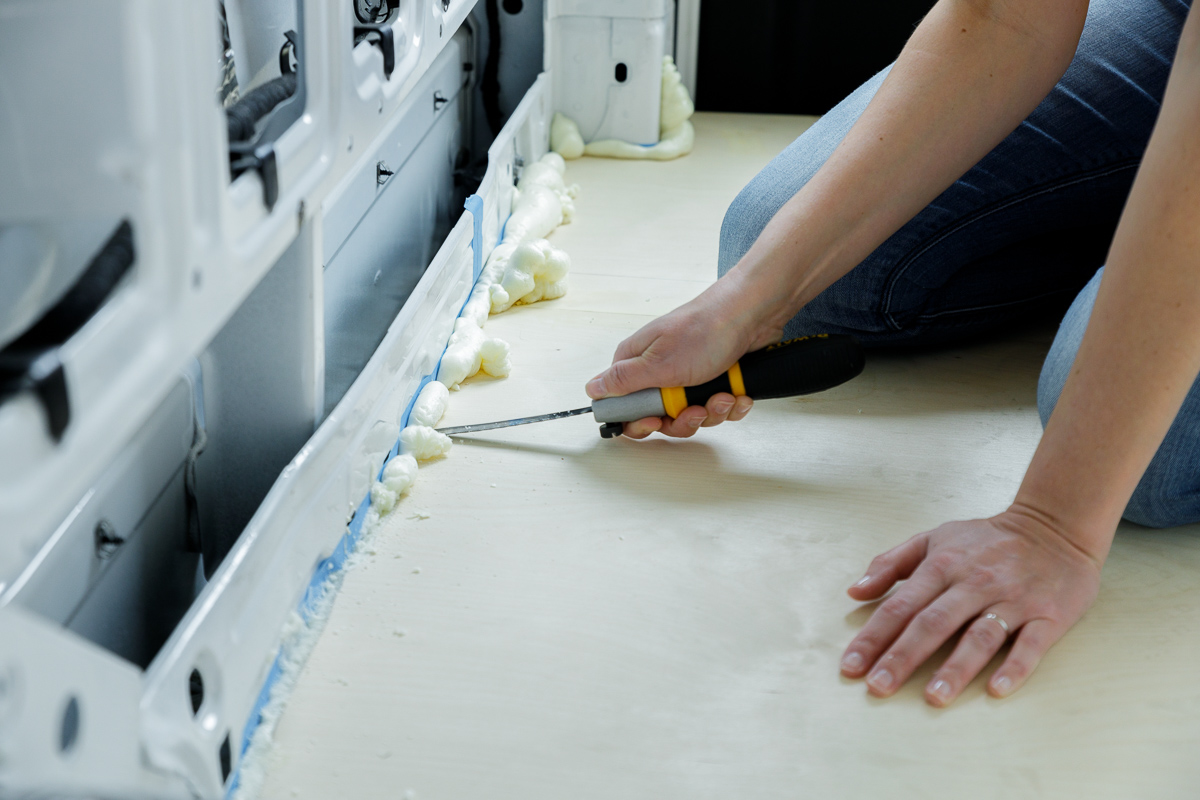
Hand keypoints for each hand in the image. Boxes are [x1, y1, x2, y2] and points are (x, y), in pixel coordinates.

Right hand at [585, 276, 782, 437]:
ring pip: (692, 416)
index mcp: (638, 364)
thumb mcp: (658, 363)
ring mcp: (688, 377)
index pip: (624, 407)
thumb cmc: (705, 330)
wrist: (752, 314)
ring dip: (712, 411)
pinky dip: (729, 405)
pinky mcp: (712, 380)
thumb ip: (623, 381)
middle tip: (696, 409)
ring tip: (723, 395)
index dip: (638, 421)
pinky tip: (736, 394)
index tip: (655, 421)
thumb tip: (592, 388)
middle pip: (661, 418)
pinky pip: (716, 408)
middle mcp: (660, 372)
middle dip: (684, 420)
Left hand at [840, 506, 1103, 706]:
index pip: (900, 606)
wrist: (1054, 526)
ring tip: (933, 697)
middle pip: (933, 623)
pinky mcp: (1048, 614)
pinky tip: (996, 689)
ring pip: (980, 637)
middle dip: (903, 656)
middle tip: (878, 687)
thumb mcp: (933, 539)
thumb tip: (855, 591)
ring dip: (956, 668)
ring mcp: (1012, 600)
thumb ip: (890, 563)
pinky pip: (1031, 644)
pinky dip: (1015, 667)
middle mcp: (974, 583)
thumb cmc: (986, 540)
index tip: (851, 666)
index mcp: (942, 565)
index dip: (873, 636)